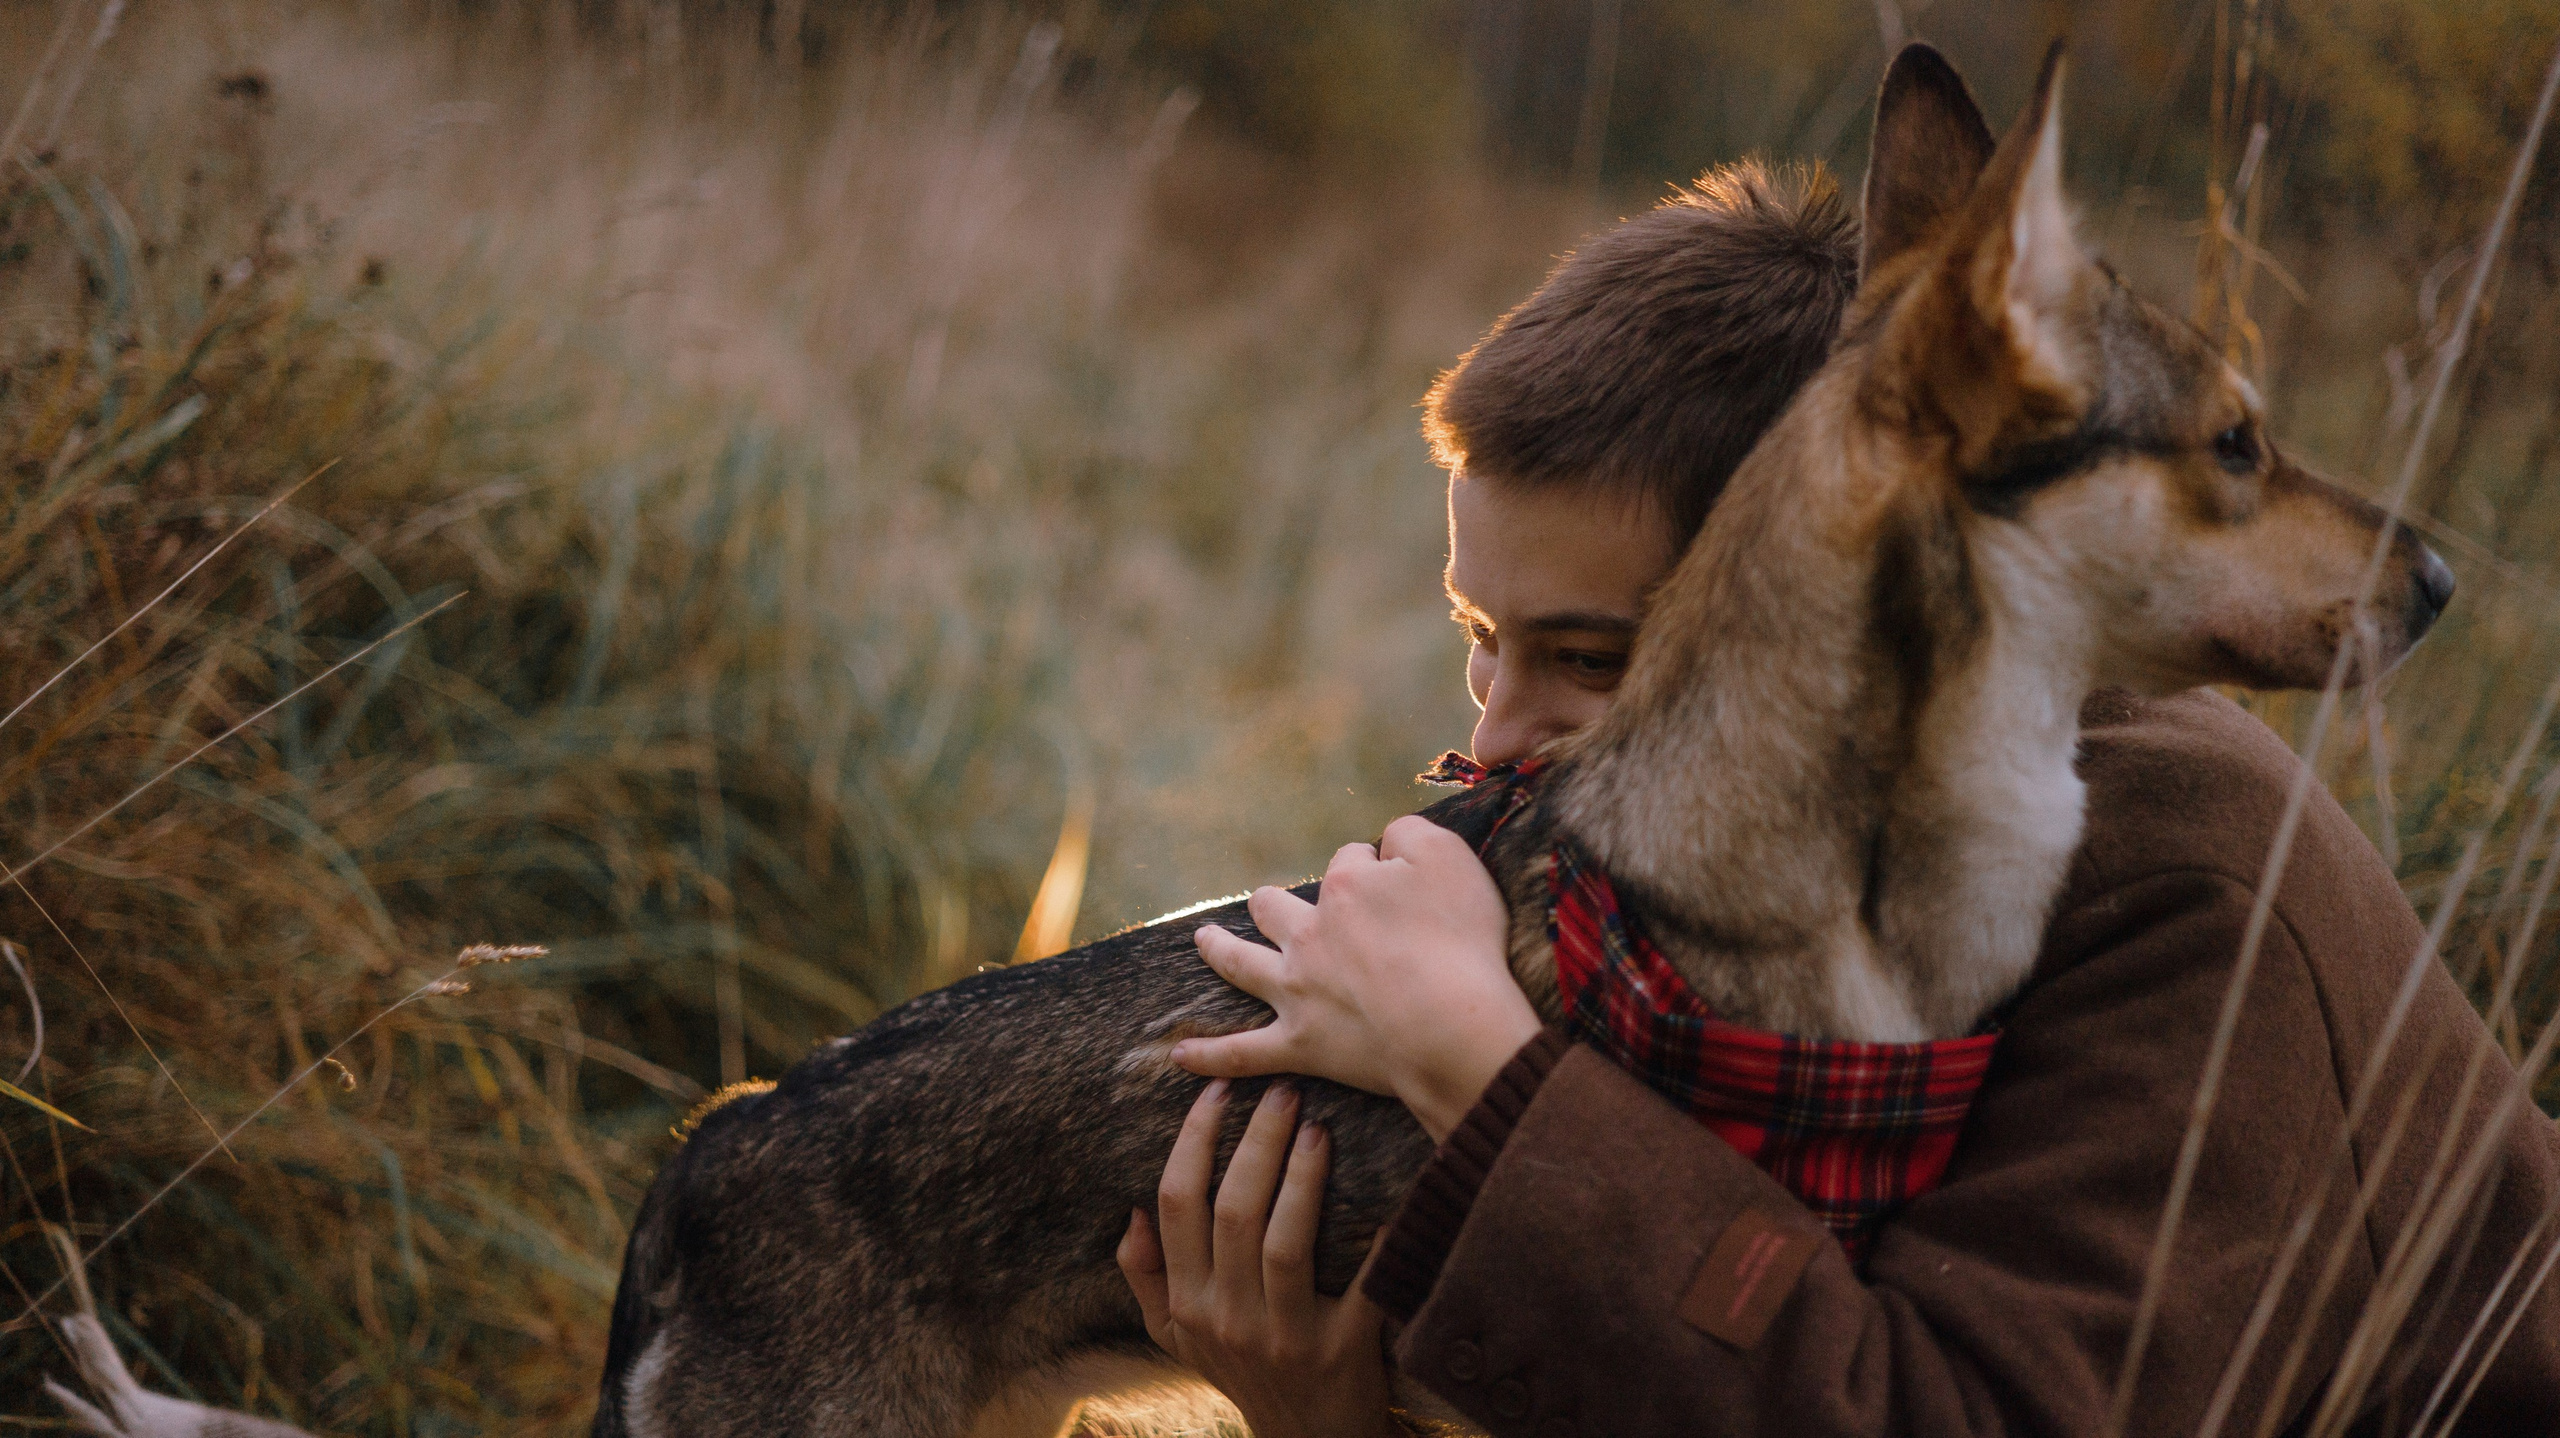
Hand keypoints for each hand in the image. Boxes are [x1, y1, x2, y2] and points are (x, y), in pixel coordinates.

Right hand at [1117, 1080, 1400, 1437]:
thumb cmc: (1244, 1372)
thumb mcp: (1176, 1337)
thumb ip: (1144, 1278)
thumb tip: (1132, 1215)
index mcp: (1187, 1303)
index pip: (1175, 1204)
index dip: (1193, 1141)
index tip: (1216, 1092)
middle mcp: (1227, 1319)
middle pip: (1233, 1210)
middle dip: (1257, 1140)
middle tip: (1283, 1091)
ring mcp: (1283, 1337)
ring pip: (1285, 1239)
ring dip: (1303, 1175)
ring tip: (1320, 1127)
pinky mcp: (1341, 1350)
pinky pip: (1360, 1281)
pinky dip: (1373, 1234)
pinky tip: (1385, 1189)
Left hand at [1181, 816, 1540, 1140]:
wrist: (1451, 1025)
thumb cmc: (1459, 942)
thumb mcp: (1450, 859)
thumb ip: (1411, 833)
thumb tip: (1387, 838)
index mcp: (1345, 888)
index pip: (1349, 862)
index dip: (1372, 870)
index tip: (1395, 885)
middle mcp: (1308, 934)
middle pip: (1275, 906)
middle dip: (1271, 902)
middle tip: (1270, 903)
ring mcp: (1297, 991)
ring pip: (1242, 964)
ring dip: (1219, 950)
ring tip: (1203, 940)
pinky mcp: (1300, 1045)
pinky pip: (1242, 1052)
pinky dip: (1210, 1055)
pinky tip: (1180, 1057)